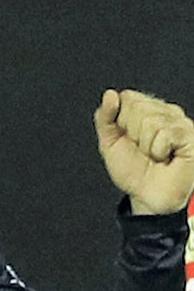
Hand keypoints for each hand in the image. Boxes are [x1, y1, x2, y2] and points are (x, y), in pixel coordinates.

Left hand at [94, 89, 193, 213]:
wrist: (146, 196)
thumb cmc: (132, 170)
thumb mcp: (109, 142)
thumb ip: (104, 118)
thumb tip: (110, 94)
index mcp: (145, 110)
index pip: (126, 97)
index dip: (120, 121)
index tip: (126, 138)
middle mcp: (164, 112)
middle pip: (137, 107)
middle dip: (132, 134)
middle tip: (141, 149)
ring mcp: (179, 122)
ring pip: (150, 121)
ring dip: (146, 145)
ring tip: (153, 155)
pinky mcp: (190, 135)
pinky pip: (165, 133)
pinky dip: (158, 151)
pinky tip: (165, 157)